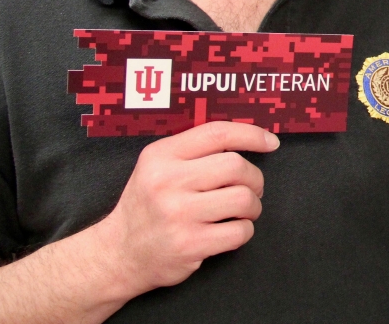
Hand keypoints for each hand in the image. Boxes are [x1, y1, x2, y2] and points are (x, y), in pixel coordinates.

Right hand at [96, 121, 278, 296]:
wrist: (118, 253)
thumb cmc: (148, 203)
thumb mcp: (158, 164)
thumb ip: (194, 148)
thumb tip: (249, 138)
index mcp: (162, 155)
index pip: (217, 133)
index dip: (251, 135)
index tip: (270, 142)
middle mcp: (168, 181)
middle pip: (236, 166)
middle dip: (254, 177)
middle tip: (252, 187)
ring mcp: (178, 214)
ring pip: (243, 199)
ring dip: (253, 206)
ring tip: (243, 210)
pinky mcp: (189, 245)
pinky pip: (239, 232)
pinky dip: (244, 230)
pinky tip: (232, 230)